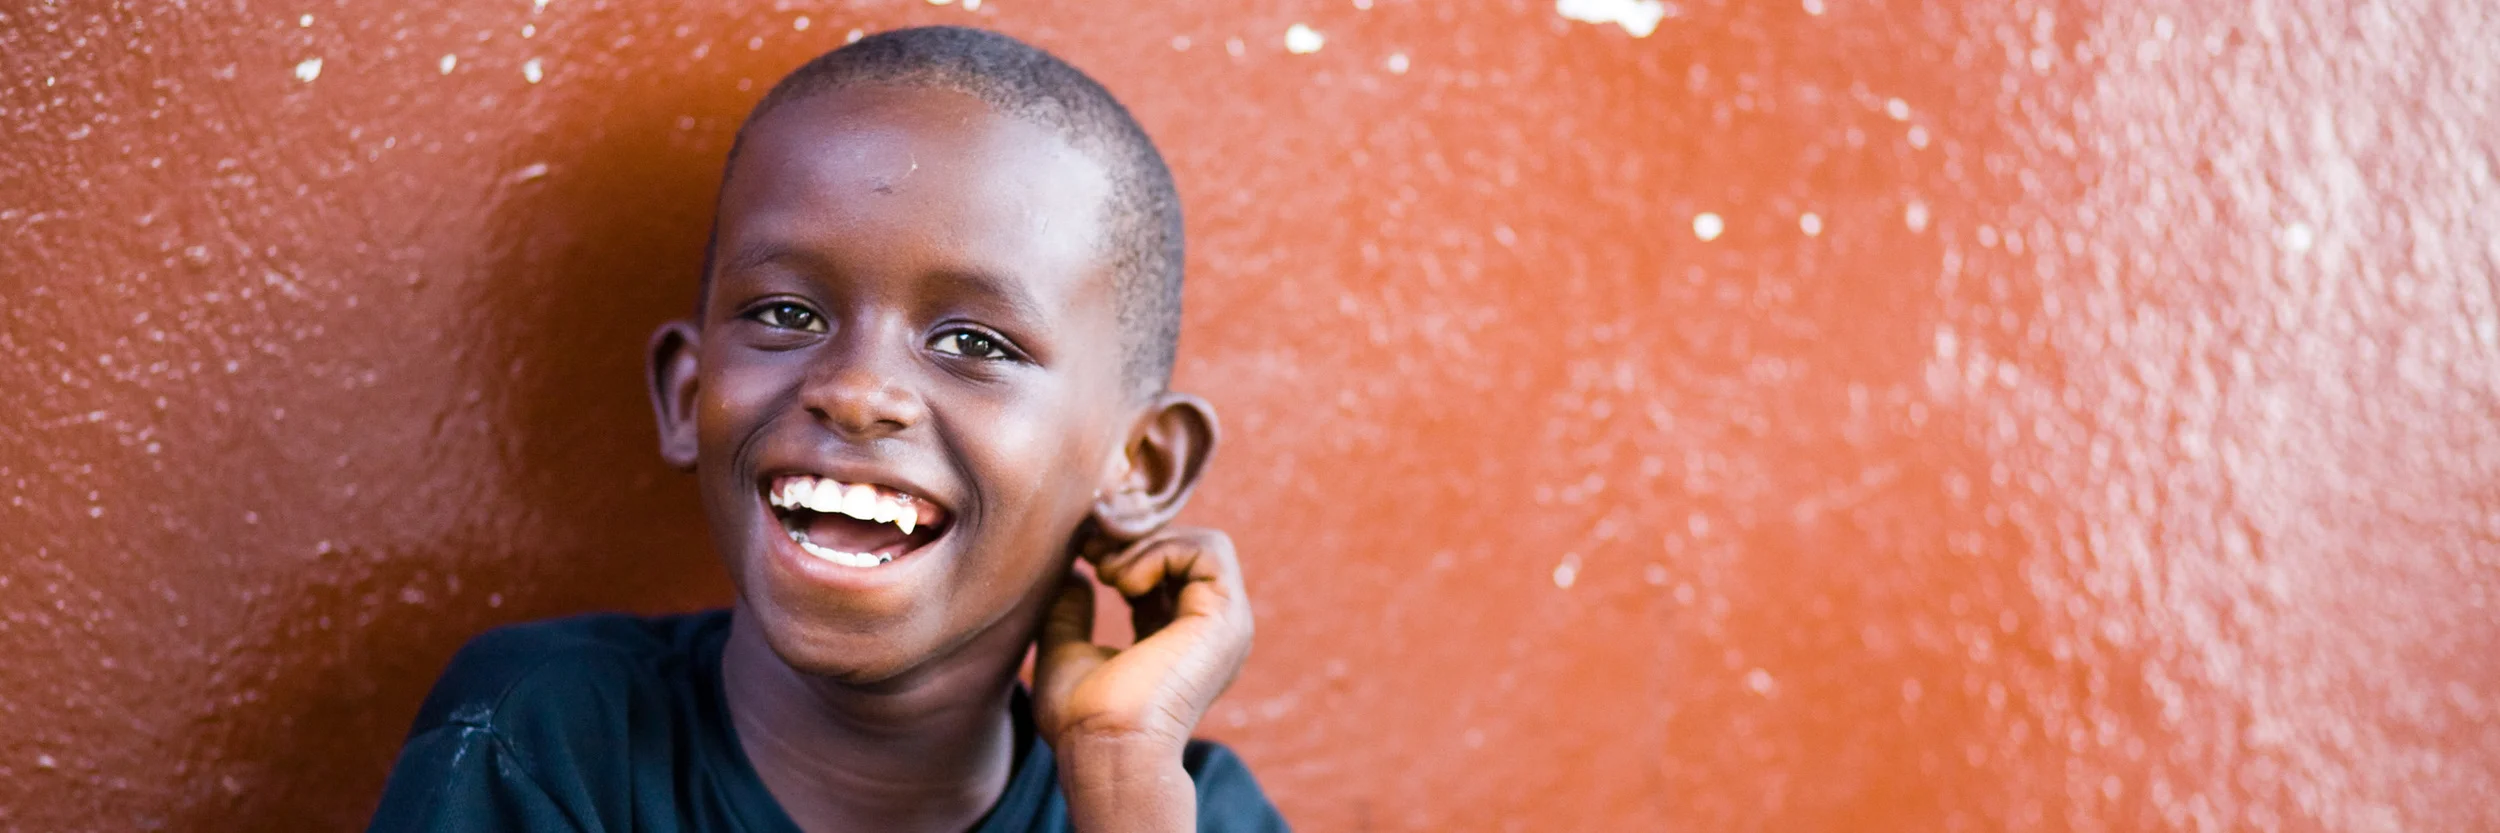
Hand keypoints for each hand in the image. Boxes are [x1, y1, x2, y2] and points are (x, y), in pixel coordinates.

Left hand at [1033, 526, 1253, 831]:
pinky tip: (1123, 581)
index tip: (1084, 551)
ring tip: (1109, 572)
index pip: (1163, 572)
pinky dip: (1160, 552)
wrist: (1108, 751)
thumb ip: (1070, 614)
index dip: (1125, 550)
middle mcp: (1209, 631)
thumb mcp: (1065, 654)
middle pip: (1187, 549)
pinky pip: (1207, 550)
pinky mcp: (1226, 616)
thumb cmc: (1084, 722)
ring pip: (1202, 543)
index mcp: (1177, 640)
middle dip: (1136, 536)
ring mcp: (1226, 623)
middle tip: (1090, 547)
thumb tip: (1075, 576)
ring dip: (1147, 543)